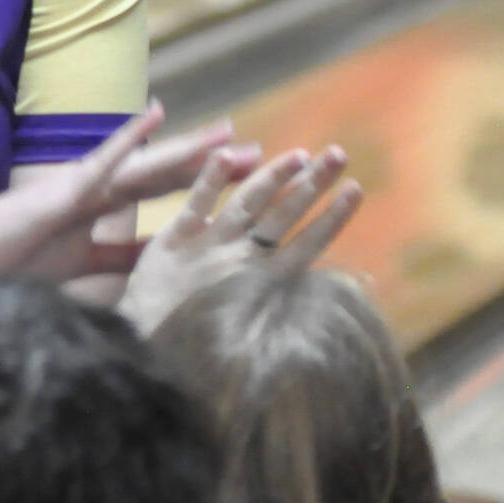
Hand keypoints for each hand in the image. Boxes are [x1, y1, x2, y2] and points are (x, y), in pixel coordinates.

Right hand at [0, 105, 234, 282]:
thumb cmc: (13, 259)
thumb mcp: (84, 263)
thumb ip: (119, 257)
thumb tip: (157, 263)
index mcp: (102, 209)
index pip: (163, 195)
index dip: (203, 187)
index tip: (243, 182)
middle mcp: (100, 189)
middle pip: (167, 175)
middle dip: (212, 166)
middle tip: (258, 154)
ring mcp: (85, 183)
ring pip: (148, 163)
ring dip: (189, 148)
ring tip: (228, 132)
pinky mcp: (69, 185)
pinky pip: (107, 157)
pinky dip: (132, 135)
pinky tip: (156, 113)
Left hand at [119, 142, 361, 332]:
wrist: (147, 350)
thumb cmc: (197, 339)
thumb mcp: (245, 319)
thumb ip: (273, 295)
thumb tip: (308, 277)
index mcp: (261, 281)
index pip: (307, 243)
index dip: (332, 217)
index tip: (356, 189)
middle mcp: (240, 260)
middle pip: (283, 215)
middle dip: (312, 184)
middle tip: (338, 153)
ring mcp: (208, 247)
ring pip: (247, 204)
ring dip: (274, 177)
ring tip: (299, 152)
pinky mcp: (174, 240)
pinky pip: (195, 205)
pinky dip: (210, 180)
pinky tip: (226, 154)